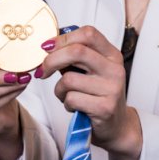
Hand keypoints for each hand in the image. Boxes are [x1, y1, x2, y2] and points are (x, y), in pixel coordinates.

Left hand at [38, 26, 142, 159]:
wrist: (116, 126)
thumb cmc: (96, 95)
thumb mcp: (88, 70)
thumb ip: (73, 56)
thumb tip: (48, 45)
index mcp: (111, 55)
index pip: (88, 34)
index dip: (63, 38)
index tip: (47, 47)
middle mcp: (115, 69)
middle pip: (76, 52)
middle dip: (51, 60)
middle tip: (43, 70)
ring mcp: (112, 88)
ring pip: (69, 79)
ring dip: (59, 89)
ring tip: (66, 95)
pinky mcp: (105, 108)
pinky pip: (71, 98)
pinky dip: (66, 103)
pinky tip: (74, 107)